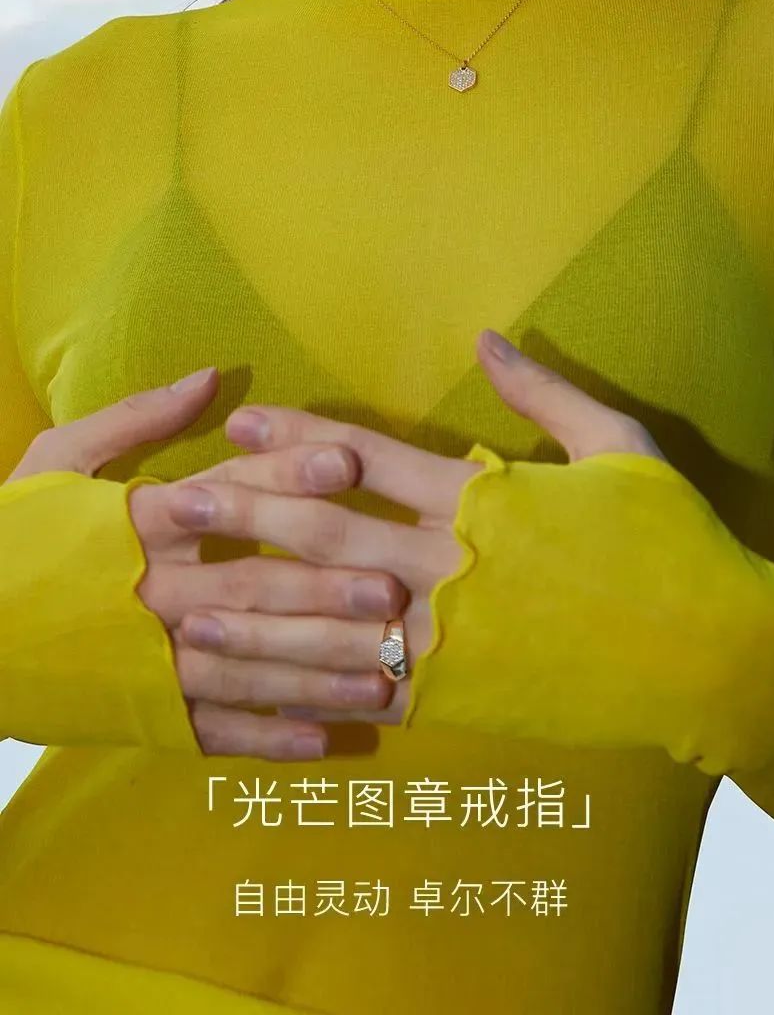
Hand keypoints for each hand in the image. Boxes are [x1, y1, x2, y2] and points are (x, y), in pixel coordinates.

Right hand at [8, 368, 404, 758]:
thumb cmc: (19, 531)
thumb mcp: (62, 459)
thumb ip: (139, 419)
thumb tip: (213, 377)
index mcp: (132, 523)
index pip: (221, 494)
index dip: (284, 476)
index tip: (347, 462)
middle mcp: (147, 592)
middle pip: (245, 587)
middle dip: (320, 589)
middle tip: (390, 590)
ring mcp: (145, 659)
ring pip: (241, 668)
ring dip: (313, 675)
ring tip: (382, 678)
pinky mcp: (141, 708)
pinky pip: (208, 729)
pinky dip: (265, 739)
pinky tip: (324, 743)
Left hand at [171, 330, 663, 729]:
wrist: (705, 656)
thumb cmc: (667, 543)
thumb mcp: (617, 448)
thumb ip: (543, 391)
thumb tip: (485, 338)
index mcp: (484, 501)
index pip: (369, 459)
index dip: (298, 439)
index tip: (242, 424)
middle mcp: (451, 568)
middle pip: (324, 537)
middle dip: (245, 516)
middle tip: (178, 503)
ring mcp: (448, 641)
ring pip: (327, 624)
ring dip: (251, 614)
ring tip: (186, 605)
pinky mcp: (456, 698)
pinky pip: (365, 689)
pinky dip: (309, 687)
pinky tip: (259, 684)